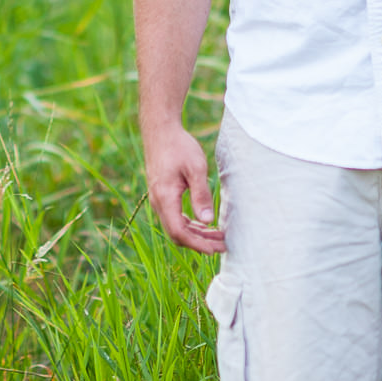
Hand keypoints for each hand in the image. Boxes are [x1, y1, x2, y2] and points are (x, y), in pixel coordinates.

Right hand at [144, 122, 224, 253]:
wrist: (161, 130)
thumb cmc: (179, 146)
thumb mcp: (195, 168)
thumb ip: (200, 194)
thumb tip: (207, 220)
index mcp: (165, 198)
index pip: (179, 232)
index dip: (197, 244)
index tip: (215, 249)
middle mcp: (158, 202)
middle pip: (177, 234)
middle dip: (200, 243)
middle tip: (222, 246)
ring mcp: (158, 199)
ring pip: (176, 226)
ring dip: (196, 234)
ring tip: (218, 237)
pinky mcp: (162, 195)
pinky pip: (175, 217)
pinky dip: (190, 224)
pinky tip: (205, 224)